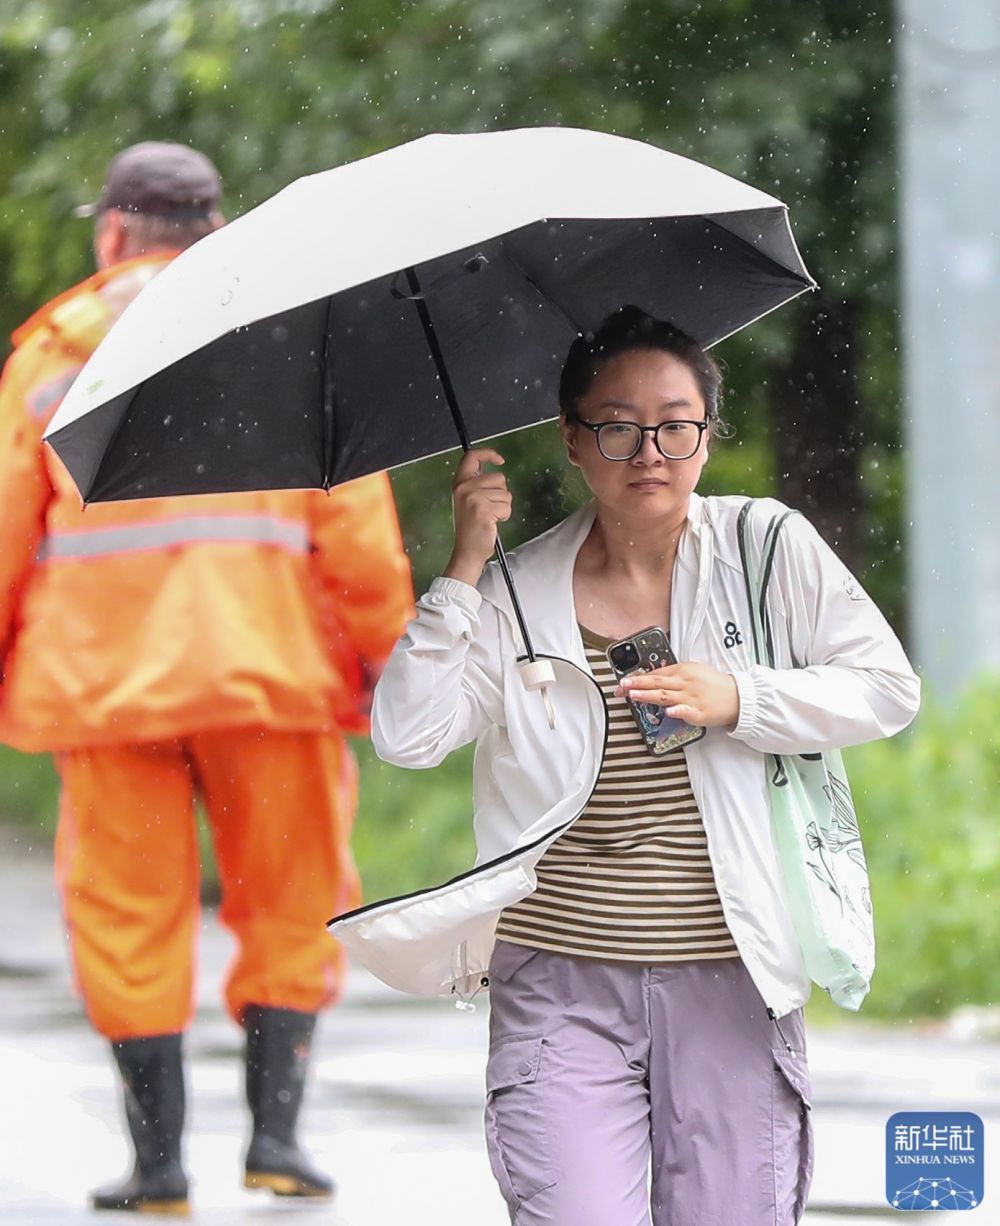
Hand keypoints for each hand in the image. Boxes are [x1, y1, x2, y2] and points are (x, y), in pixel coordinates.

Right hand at [443, 449, 511, 585]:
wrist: (467, 551)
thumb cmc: (470, 528)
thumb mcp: (467, 500)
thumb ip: (477, 484)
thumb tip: (496, 470)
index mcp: (459, 484)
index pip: (472, 457)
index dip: (488, 454)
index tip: (500, 460)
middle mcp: (464, 488)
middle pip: (498, 477)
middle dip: (501, 493)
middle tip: (490, 508)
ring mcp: (474, 498)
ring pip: (505, 493)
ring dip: (503, 506)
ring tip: (490, 516)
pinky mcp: (484, 509)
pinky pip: (506, 506)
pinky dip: (504, 515)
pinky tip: (493, 522)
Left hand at [617, 661, 739, 728]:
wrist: (738, 696)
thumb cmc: (715, 684)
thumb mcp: (694, 671)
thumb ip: (674, 674)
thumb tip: (654, 677)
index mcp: (684, 671)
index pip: (657, 674)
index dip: (638, 678)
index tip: (624, 681)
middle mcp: (686, 683)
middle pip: (657, 683)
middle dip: (637, 685)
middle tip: (622, 686)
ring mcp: (692, 698)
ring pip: (666, 696)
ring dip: (649, 695)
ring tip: (633, 696)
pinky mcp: (699, 713)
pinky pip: (687, 711)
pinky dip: (678, 711)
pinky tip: (669, 712)